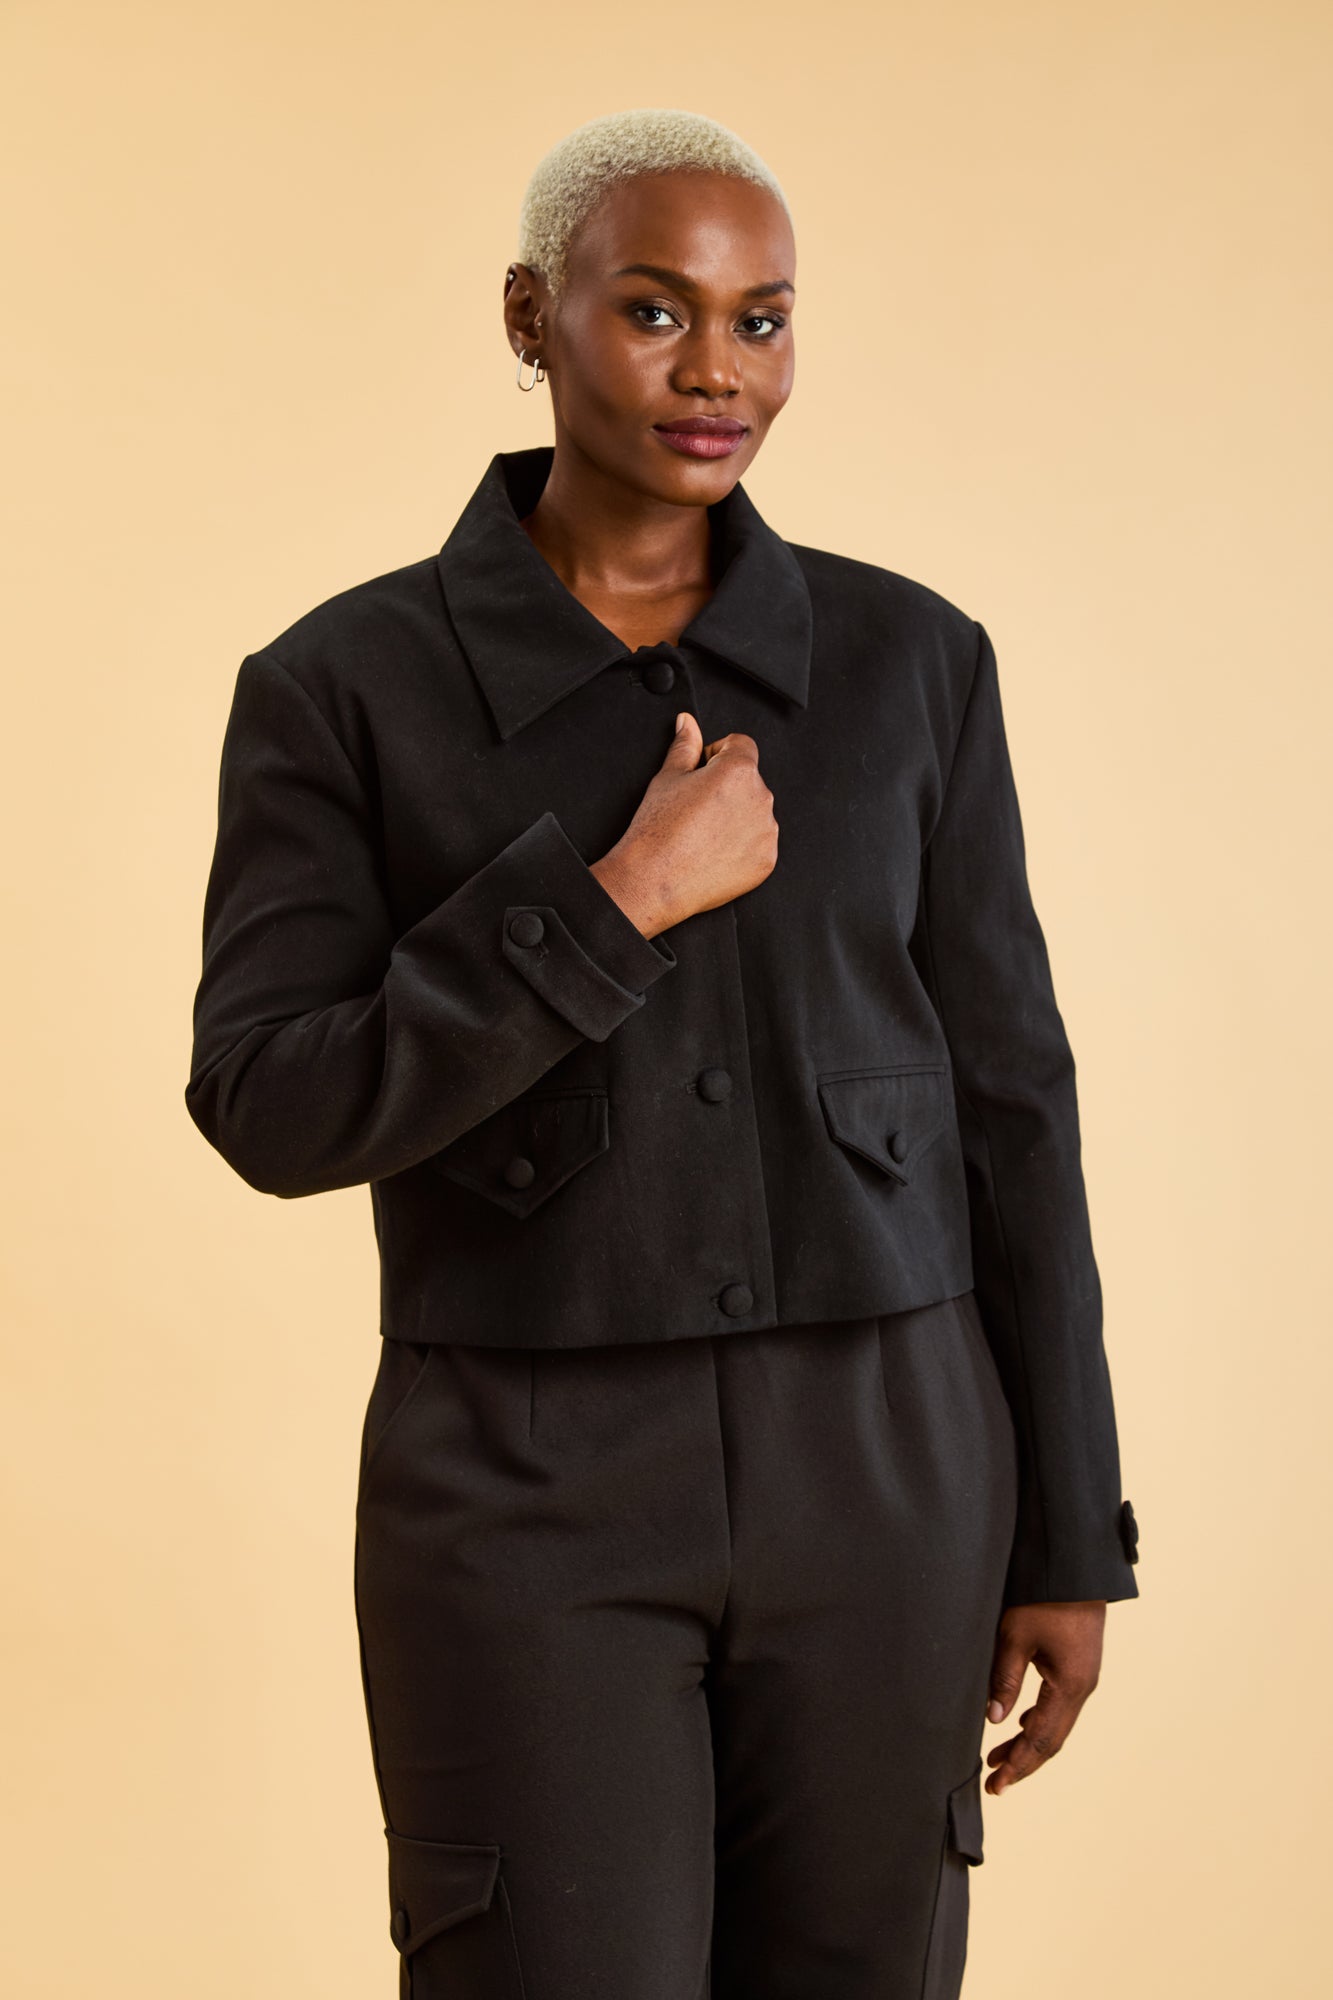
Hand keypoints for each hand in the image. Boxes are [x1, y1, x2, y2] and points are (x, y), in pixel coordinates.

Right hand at [590, 711, 777, 936]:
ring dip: (736, 815)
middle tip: (697, 808)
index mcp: (738, 771)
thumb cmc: (657, 830)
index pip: (741, 744)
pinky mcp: (766, 860)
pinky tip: (713, 851)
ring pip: (755, 812)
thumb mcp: (667, 778)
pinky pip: (759, 842)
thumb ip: (685, 745)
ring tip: (703, 832)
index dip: (718, 754)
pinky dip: (742, 845)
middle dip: (727, 787)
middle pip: (749, 780)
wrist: (654, 880)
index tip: (703, 771)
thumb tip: (687, 723)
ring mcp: (766, 832)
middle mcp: (760, 798)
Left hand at [984, 1600, 1105, 1794]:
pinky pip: (1059, 1705)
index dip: (1019, 1765)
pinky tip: (1021, 1724)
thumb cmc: (1044, 1596)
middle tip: (995, 1784)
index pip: (1043, 1740)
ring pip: (1056, 1723)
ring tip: (999, 1758)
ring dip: (1029, 1742)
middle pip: (1053, 1739)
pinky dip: (1039, 1721)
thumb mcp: (1015, 1635)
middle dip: (1024, 1762)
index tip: (997, 1786)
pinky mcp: (1078, 1664)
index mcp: (1070, 1685)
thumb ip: (1005, 1679)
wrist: (1075, 1565)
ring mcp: (1083, 1676)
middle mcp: (1082, 1686)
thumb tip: (993, 1719)